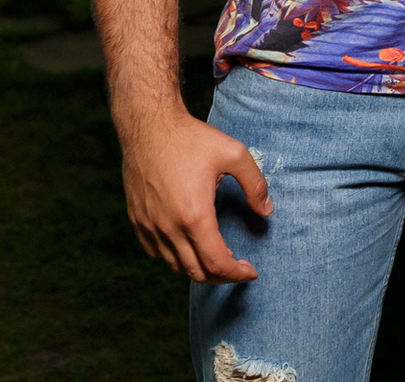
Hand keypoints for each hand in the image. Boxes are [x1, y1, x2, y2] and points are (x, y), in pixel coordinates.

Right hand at [119, 110, 271, 282]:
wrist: (149, 127)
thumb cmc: (192, 139)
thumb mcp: (234, 154)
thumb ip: (255, 185)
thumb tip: (267, 211)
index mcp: (194, 216)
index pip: (217, 263)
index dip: (237, 273)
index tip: (251, 271)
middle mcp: (168, 228)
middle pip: (196, 272)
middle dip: (221, 276)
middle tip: (238, 267)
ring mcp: (149, 227)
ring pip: (175, 265)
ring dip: (199, 268)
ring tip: (218, 257)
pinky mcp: (137, 221)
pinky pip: (156, 253)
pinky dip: (176, 258)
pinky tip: (190, 246)